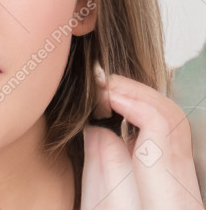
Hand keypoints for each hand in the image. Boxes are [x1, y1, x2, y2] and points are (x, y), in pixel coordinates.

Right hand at [81, 62, 203, 209]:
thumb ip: (102, 173)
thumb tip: (98, 127)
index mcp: (166, 202)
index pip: (160, 125)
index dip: (128, 96)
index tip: (99, 91)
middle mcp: (187, 194)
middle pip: (172, 118)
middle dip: (134, 92)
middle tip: (100, 89)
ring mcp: (189, 191)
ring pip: (173, 126)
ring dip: (138, 103)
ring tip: (106, 101)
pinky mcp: (182, 190)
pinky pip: (168, 141)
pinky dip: (142, 120)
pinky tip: (120, 121)